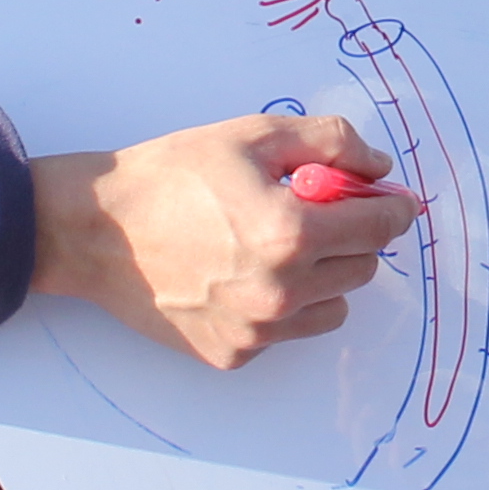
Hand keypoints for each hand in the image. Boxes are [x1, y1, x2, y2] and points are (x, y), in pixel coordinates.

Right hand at [30, 113, 422, 369]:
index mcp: (291, 233)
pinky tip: (240, 274)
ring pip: (334, 306)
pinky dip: (282, 305)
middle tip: (316, 212)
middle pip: (364, 268)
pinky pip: (288, 331)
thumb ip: (330, 142)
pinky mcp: (234, 354)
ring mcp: (258, 330)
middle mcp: (281, 292)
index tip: (389, 199)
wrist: (97, 231)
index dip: (391, 207)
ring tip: (274, 246)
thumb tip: (378, 167)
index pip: (380, 227)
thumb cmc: (171, 177)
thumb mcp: (253, 135)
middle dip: (351, 236)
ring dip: (323, 276)